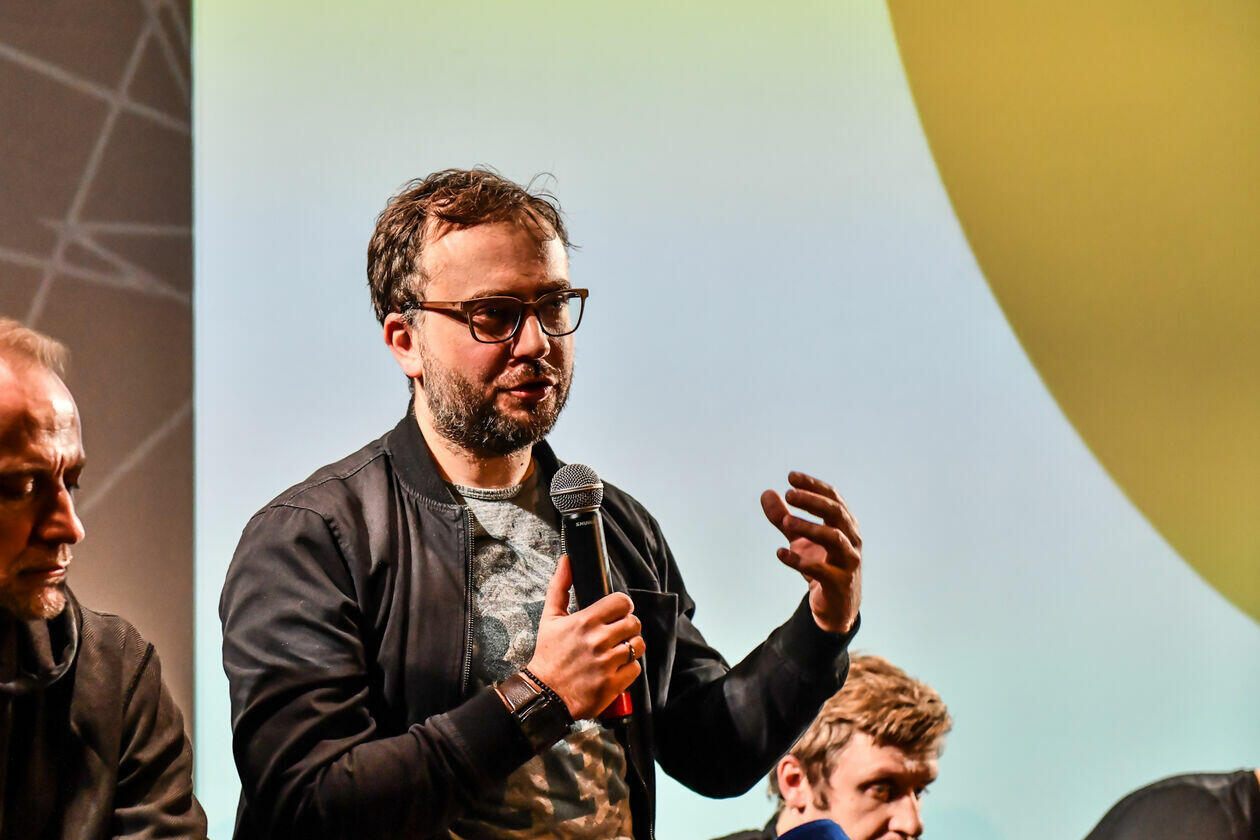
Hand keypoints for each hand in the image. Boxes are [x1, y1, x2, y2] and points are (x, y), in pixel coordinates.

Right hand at [526, 555, 643, 719]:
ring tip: (616, 650)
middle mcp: (598, 640)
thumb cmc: (549, 655)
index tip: (618, 613)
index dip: (623, 606)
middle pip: (634, 622)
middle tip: (616, 633)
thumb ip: (560, 587)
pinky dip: (628, 669)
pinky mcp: (613, 684)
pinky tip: (614, 668)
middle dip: (627, 626)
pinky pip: (635, 668)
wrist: (544, 694)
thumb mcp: (550, 618)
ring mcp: (607, 663)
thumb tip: (566, 561)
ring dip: (630, 647)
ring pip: (638, 645)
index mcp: (585, 621)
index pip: (622, 602)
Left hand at [761, 471, 861, 633]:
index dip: (813, 486)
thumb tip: (766, 493)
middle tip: (789, 494)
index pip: (833, 498)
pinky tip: (780, 553)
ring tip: (786, 522)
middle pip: (836, 513)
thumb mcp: (800, 539)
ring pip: (834, 538)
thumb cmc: (821, 565)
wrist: (836, 606)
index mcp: (844, 525)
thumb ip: (783, 517)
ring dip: (809, 527)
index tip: (791, 476)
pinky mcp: (839, 583)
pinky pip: (821, 570)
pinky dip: (799, 561)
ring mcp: (848, 562)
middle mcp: (851, 540)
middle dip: (813, 501)